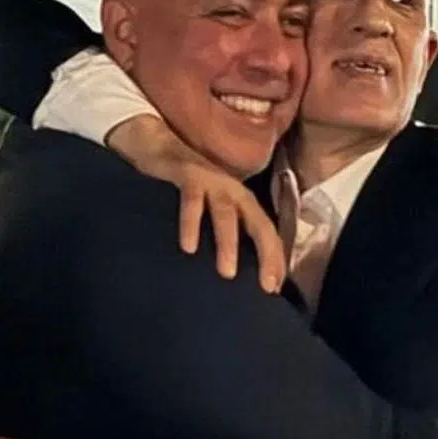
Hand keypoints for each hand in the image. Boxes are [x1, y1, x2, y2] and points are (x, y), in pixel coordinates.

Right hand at [109, 115, 285, 292]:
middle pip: (259, 223)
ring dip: (229, 243)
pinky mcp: (189, 174)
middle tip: (265, 285)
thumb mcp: (213, 211)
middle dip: (266, 254)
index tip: (274, 290)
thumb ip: (226, 234)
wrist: (162, 148)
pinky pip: (192, 201)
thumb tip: (234, 276)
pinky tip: (188, 248)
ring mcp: (213, 181)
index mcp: (245, 203)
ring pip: (227, 213)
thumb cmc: (192, 189)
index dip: (275, 260)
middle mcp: (235, 192)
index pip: (268, 234)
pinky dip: (191, 223)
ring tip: (227, 273)